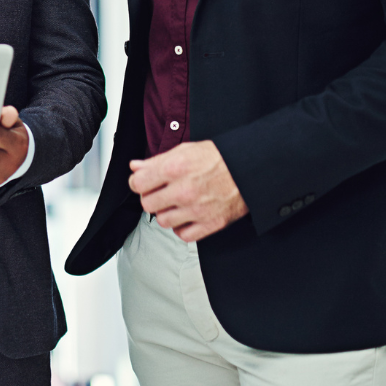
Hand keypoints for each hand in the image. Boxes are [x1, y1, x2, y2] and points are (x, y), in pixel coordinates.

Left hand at [130, 139, 247, 241]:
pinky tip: (186, 216)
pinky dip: (182, 227)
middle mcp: (184, 190)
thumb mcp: (185, 150)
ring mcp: (197, 209)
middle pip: (148, 204)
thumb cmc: (220, 158)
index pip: (138, 184)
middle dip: (152, 198)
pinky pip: (182, 235)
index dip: (139, 182)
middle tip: (161, 193)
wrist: (249, 169)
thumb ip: (157, 160)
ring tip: (176, 204)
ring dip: (166, 213)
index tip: (144, 183)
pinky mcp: (210, 224)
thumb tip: (136, 167)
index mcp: (175, 168)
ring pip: (163, 221)